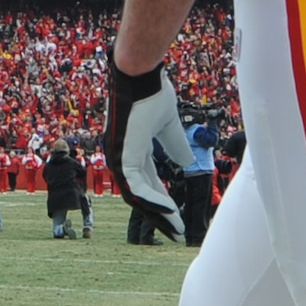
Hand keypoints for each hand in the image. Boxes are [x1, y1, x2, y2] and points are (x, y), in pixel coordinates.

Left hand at [102, 48, 187, 240]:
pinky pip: (136, 185)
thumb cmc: (152, 92)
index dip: (161, 200)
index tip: (175, 216)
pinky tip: (169, 211)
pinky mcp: (123, 154)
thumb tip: (186, 164)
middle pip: (139, 194)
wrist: (142, 73)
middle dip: (158, 214)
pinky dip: (153, 200)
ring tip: (176, 228)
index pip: (145, 182)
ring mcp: (119, 155)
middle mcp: (121, 155)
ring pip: (136, 194)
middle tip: (175, 232)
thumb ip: (174, 144)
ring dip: (157, 212)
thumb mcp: (168, 125)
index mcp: (131, 148)